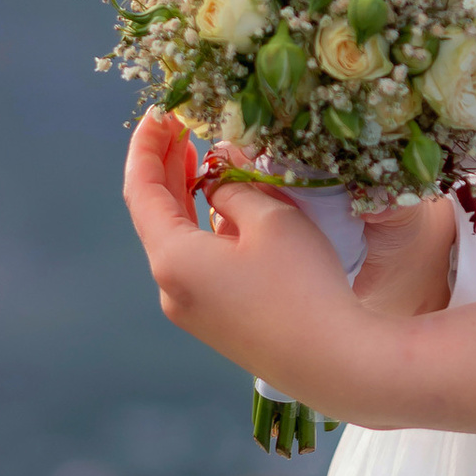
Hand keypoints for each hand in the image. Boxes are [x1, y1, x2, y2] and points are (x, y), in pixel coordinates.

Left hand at [118, 117, 475, 437]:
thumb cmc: (301, 284)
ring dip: (186, 196)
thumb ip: (237, 188)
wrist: (334, 363)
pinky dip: (204, 227)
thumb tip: (218, 180)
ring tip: (201, 156)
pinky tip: (227, 207)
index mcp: (172, 257)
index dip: (146, 146)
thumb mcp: (271, 219)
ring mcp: (192, 309)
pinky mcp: (216, 322)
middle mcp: (170, 286)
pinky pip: (198, 263)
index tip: (161, 112)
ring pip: (178, 239)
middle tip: (181, 125)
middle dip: (165, 167)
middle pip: (155, 215)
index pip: (141, 190)